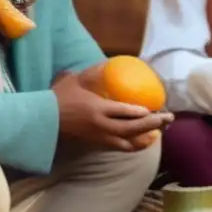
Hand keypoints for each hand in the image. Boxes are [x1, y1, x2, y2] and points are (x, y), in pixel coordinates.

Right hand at [52, 72, 173, 151]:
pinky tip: (145, 141)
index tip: (154, 110)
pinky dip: (135, 146)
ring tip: (160, 131)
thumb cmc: (58, 98)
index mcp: (96, 109)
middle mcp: (101, 126)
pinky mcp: (98, 145)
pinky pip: (121, 148)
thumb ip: (93, 73)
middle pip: (132, 129)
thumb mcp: (75, 80)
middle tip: (168, 118)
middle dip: (153, 124)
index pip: (122, 112)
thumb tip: (107, 63)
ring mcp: (100, 138)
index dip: (139, 113)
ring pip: (129, 142)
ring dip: (147, 137)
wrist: (43, 121)